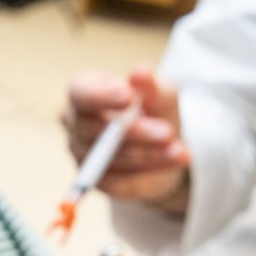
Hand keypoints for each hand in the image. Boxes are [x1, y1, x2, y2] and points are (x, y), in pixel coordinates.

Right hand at [64, 66, 190, 207]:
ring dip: (149, 155)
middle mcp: (75, 124)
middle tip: (167, 132)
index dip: (100, 96)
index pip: (79, 94)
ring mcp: (84, 156)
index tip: (128, 96)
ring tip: (180, 151)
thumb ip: (151, 85)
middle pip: (94, 130)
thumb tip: (141, 72)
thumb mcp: (160, 93)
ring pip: (112, 158)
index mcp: (83, 93)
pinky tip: (172, 162)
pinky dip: (149, 174)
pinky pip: (120, 183)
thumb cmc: (153, 109)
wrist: (162, 145)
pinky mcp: (100, 182)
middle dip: (133, 131)